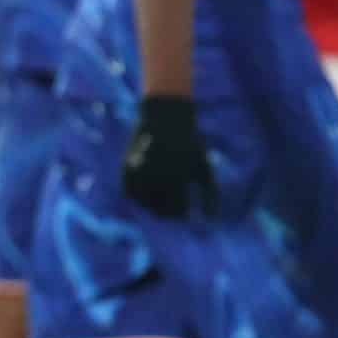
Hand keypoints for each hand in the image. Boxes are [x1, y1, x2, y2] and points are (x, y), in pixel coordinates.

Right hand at [121, 95, 215, 217]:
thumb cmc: (190, 145)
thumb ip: (210, 194)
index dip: (182, 214)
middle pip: (159, 212)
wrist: (165, 117)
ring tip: (163, 190)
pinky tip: (149, 185)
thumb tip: (211, 219)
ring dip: (152, 204)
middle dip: (167, 212)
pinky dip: (139, 194)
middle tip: (173, 204)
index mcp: (178, 178)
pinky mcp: (126, 170)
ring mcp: (139, 174)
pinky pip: (131, 194)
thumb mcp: (203, 167)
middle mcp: (156, 177)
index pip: (178, 211)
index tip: (185, 211)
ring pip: (143, 205)